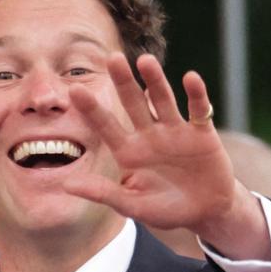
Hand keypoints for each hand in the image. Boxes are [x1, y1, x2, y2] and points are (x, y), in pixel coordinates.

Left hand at [64, 53, 270, 260]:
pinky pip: (198, 110)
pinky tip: (190, 78)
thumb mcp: (132, 205)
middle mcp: (149, 136)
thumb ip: (103, 193)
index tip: (73, 90)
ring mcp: (175, 131)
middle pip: (133, 103)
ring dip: (155, 81)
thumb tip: (66, 185)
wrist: (205, 213)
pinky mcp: (202, 133)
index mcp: (128, 152)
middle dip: (123, 82)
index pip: (105, 126)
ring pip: (162, 100)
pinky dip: (196, 95)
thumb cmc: (165, 210)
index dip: (91, 109)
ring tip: (145, 61)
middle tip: (112, 58)